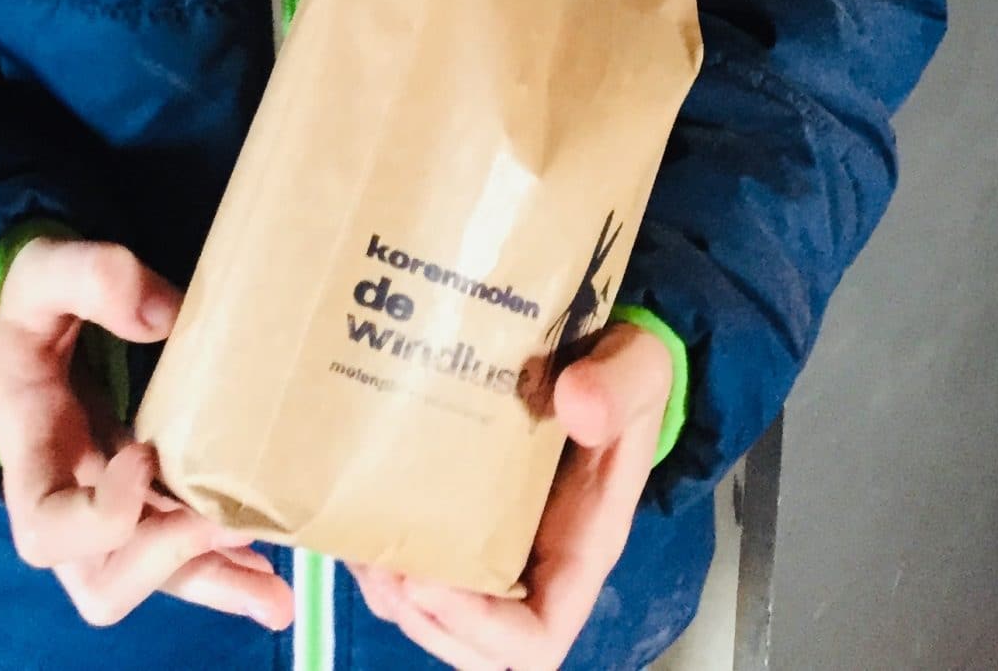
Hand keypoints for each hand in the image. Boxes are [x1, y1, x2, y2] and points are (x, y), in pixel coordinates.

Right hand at [0, 235, 293, 632]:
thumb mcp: (42, 268)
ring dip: (213, 583)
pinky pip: (178, 550)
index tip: (143, 455)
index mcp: (30, 449)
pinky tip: (270, 571)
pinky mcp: (142, 498)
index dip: (99, 515)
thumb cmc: (33, 303)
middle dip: (167, 562)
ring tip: (277, 596)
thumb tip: (165, 315)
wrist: (34, 324)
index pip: (45, 527)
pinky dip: (222, 565)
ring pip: (152, 576)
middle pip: (100, 578)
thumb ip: (91, 276)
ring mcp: (104, 507)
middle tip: (225, 523)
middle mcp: (64, 497)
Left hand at [352, 322, 676, 670]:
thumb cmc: (627, 376)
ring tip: (361, 549)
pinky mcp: (472, 513)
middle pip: (480, 647)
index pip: (537, 638)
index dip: (482, 630)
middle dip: (425, 619)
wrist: (609, 355)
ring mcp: (503, 543)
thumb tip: (576, 403)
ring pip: (445, 614)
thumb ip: (615, 389)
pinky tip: (360, 518)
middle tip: (381, 564)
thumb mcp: (637, 370)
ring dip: (397, 598)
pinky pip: (429, 565)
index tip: (430, 581)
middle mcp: (539, 563)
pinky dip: (388, 560)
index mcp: (581, 550)